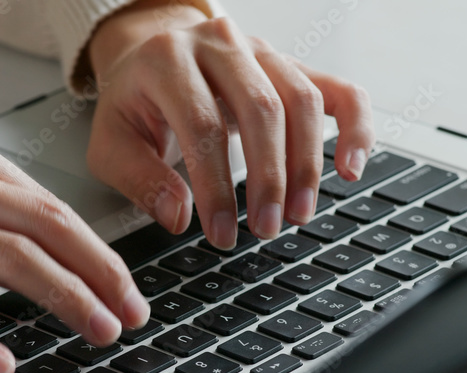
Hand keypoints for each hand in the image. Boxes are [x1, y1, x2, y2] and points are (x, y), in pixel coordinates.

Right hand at [0, 118, 149, 372]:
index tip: (121, 281)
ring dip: (61, 298)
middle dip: (97, 272)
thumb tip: (31, 235)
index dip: (93, 245)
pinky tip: (0, 363)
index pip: (42, 199)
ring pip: (2, 257)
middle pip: (38, 224)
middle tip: (130, 311)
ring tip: (96, 331)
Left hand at [86, 0, 374, 248]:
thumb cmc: (133, 103)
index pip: (202, 126)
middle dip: (269, 179)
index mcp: (165, 61)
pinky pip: (337, 89)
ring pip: (301, 100)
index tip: (222, 233)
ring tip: (298, 213)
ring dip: (306, 164)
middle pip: (261, 109)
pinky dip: (355, 127)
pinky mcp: (290, 63)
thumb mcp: (110, 144)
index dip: (216, 186)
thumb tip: (180, 215)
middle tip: (267, 229)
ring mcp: (260, 50)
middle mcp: (218, 44)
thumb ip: (138, 180)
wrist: (150, 53)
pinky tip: (351, 167)